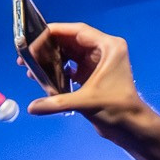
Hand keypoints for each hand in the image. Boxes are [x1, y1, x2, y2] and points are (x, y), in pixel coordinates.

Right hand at [22, 22, 153, 135]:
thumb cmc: (117, 109)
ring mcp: (99, 63)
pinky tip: (44, 78)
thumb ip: (57, 103)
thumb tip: (32, 108)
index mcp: (109, 47)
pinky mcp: (93, 75)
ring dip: (52, 59)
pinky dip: (58, 70)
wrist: (131, 127)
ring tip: (32, 67)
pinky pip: (72, 67)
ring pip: (70, 54)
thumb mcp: (85, 102)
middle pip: (71, 41)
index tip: (35, 35)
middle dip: (49, 47)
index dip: (55, 32)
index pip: (78, 31)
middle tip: (28, 54)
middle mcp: (104, 51)